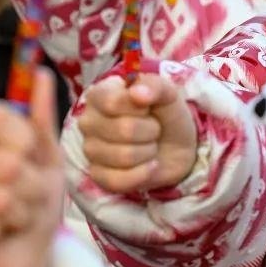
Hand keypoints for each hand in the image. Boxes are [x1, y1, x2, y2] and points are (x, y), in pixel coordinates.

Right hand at [0, 68, 62, 266]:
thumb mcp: (50, 160)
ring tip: (13, 217)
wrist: (27, 255)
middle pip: (8, 162)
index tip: (31, 157)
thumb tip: (39, 73)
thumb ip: (42, 119)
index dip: (22, 139)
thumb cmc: (38, 203)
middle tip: (27, 198)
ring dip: (20, 213)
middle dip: (33, 188)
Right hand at [79, 73, 196, 193]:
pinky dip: (143, 174)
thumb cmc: (166, 115)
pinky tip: (148, 165)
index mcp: (99, 95)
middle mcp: (88, 121)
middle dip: (150, 131)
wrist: (177, 147)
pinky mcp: (97, 176)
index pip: (113, 102)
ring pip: (123, 157)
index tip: (149, 108)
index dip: (140, 108)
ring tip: (149, 145)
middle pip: (123, 130)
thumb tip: (137, 93)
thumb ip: (155, 86)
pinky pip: (118, 180)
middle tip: (153, 129)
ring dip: (148, 152)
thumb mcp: (168, 93)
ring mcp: (90, 150)